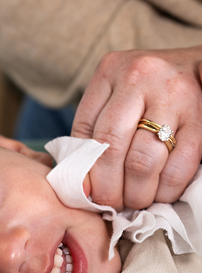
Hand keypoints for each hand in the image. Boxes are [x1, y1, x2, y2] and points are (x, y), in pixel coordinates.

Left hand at [71, 46, 201, 209]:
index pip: (85, 130)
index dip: (84, 169)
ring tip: (134, 201)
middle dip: (108, 188)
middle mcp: (139, 77)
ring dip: (136, 193)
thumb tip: (83, 186)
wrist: (194, 69)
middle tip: (111, 204)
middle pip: (111, 148)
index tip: (87, 193)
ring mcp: (173, 94)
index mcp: (109, 72)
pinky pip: (179, 165)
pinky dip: (166, 190)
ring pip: (143, 161)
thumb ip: (96, 131)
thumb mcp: (114, 97)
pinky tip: (160, 194)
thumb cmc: (147, 92)